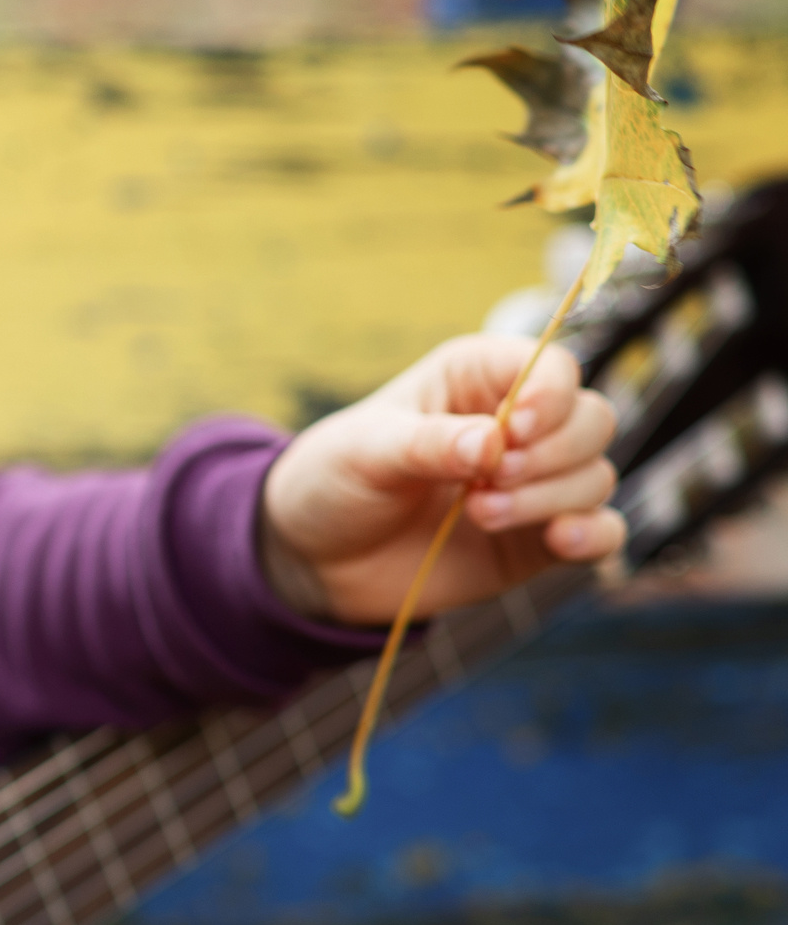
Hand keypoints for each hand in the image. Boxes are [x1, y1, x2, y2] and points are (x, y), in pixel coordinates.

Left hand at [260, 335, 622, 625]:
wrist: (322, 557)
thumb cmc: (338, 480)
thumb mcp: (365, 452)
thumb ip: (427, 444)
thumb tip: (492, 445)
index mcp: (477, 377)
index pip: (553, 367)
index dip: (548, 396)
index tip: (512, 431)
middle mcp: (519, 425)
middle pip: (592, 419)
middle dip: (550, 454)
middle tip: (488, 481)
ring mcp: (535, 483)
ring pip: (595, 476)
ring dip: (548, 498)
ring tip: (478, 513)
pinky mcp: (540, 537)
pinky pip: (603, 531)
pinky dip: (593, 535)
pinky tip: (559, 540)